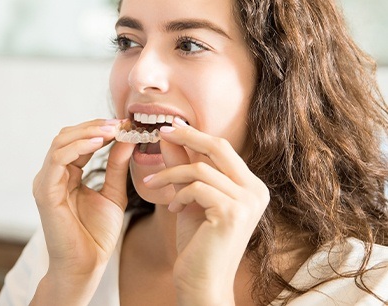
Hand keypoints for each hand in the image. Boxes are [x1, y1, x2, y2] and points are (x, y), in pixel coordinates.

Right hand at [31, 119, 134, 302]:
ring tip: (112, 130)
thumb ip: (116, 166)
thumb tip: (126, 137)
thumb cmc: (97, 234)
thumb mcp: (113, 192)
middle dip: (93, 126)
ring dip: (87, 132)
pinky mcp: (45, 191)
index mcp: (65, 174)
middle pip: (66, 136)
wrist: (88, 265)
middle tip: (119, 123)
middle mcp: (52, 175)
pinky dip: (78, 147)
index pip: (78, 141)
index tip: (124, 123)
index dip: (100, 129)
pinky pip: (58, 160)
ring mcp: (46, 182)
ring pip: (60, 143)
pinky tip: (99, 143)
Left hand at [144, 118, 269, 304]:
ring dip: (169, 174)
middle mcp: (256, 190)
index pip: (222, 148)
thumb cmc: (197, 243)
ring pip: (199, 168)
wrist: (202, 282)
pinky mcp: (232, 213)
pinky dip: (178, 195)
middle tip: (160, 132)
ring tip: (152, 184)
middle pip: (218, 146)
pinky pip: (196, 187)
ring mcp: (247, 201)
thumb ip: (182, 166)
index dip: (194, 134)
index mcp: (250, 186)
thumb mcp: (189, 197)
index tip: (170, 126)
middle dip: (186, 136)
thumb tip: (169, 136)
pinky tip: (173, 210)